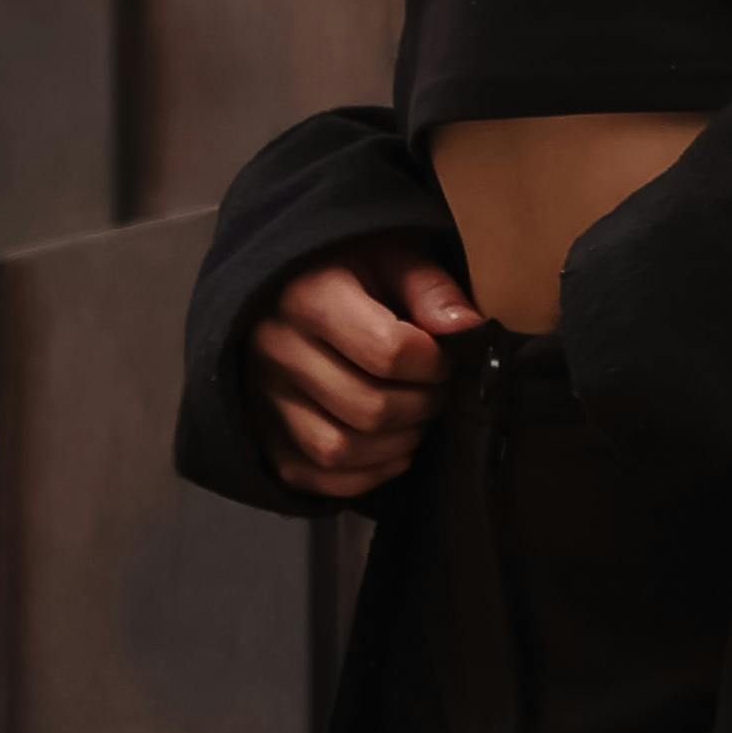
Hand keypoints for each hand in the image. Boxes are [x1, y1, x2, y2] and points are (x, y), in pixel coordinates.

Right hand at [248, 242, 479, 500]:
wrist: (284, 288)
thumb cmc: (349, 270)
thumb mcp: (392, 255)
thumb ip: (431, 288)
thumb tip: (467, 330)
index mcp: (308, 297)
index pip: (388, 352)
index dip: (434, 363)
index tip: (445, 358)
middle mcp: (276, 351)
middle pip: (369, 408)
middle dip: (422, 406)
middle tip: (437, 391)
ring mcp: (263, 398)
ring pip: (340, 450)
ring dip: (397, 444)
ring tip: (415, 418)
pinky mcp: (264, 435)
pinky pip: (317, 477)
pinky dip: (366, 474)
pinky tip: (390, 448)